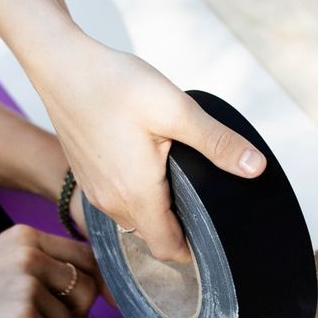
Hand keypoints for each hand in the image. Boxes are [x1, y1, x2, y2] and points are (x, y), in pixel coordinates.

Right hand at [40, 42, 264, 263]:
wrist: (61, 66)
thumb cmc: (114, 84)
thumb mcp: (175, 109)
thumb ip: (217, 143)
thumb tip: (256, 168)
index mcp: (137, 195)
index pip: (168, 249)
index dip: (194, 251)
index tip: (214, 238)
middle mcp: (112, 202)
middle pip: (151, 237)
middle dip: (178, 229)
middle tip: (204, 202)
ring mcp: (95, 191)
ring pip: (132, 220)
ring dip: (156, 212)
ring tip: (179, 182)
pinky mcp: (85, 176)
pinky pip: (116, 202)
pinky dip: (136, 196)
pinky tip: (149, 165)